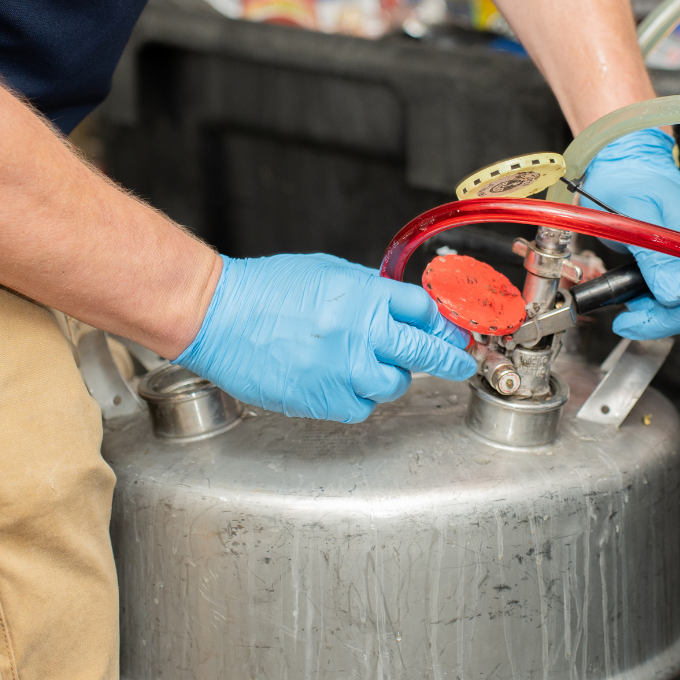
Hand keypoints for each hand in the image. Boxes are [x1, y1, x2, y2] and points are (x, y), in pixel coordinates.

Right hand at [175, 254, 476, 422]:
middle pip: (425, 351)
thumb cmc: (267, 290)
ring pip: (395, 385)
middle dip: (449, 358)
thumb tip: (403, 305)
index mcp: (365, 296)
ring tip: (370, 364)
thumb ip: (370, 290)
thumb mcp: (329, 272)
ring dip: (392, 377)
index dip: (442, 322)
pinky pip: (362, 407)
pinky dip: (359, 397)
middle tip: (460, 362)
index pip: (425, 311)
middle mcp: (361, 334)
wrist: (220, 316)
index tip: (451, 330)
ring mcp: (343, 371)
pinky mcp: (323, 400)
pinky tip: (342, 380)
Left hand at [581, 129, 679, 338]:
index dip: (662, 321)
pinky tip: (646, 293)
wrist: (634, 166)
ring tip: (634, 300)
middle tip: (628, 313)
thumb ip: (654, 256)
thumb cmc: (629, 183)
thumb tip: (672, 295)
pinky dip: (671, 303)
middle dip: (662, 321)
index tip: (628, 321)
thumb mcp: (631, 216)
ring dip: (666, 314)